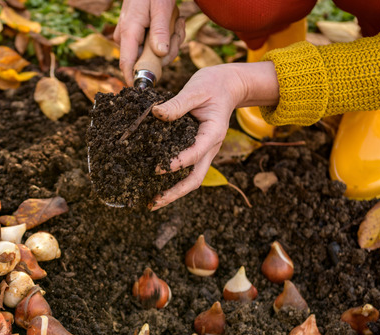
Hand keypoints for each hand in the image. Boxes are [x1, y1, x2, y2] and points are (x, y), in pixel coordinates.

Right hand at [114, 0, 183, 85]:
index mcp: (129, 32)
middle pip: (147, 61)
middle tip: (178, 29)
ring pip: (155, 54)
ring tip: (177, 20)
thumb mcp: (160, 7)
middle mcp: (127, 37)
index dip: (135, 79)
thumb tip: (160, 55)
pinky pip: (155, 45)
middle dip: (168, 50)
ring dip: (172, 40)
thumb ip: (160, 31)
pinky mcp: (139, 35)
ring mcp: (132, 37)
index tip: (148, 90)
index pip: (127, 64)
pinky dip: (169, 36)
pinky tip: (175, 21)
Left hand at [150, 62, 280, 209]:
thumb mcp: (195, 89)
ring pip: (191, 179)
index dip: (176, 163)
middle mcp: (210, 147)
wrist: (228, 86)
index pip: (195, 153)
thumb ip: (177, 103)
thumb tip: (156, 113)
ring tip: (151, 202)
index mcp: (213, 133)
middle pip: (195, 179)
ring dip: (173, 192)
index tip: (157, 169)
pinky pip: (186, 170)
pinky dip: (172, 180)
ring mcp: (204, 151)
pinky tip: (155, 185)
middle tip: (153, 203)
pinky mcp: (196, 150)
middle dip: (175, 193)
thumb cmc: (213, 85)